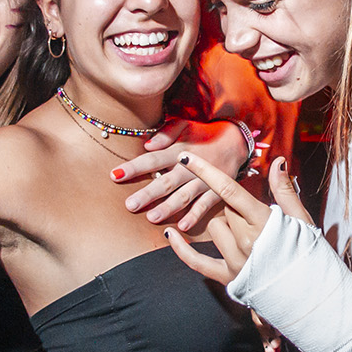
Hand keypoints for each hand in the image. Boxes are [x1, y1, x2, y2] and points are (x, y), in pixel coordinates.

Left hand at [116, 119, 255, 228]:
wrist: (236, 140)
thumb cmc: (204, 134)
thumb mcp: (185, 125)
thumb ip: (166, 133)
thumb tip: (147, 145)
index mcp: (178, 150)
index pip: (152, 160)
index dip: (134, 167)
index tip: (115, 175)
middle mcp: (190, 166)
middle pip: (166, 181)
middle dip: (148, 194)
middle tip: (130, 205)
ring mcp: (204, 180)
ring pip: (184, 196)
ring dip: (168, 207)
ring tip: (152, 217)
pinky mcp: (216, 190)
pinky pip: (205, 205)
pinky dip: (195, 215)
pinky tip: (182, 226)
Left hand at [164, 155, 310, 281]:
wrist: (311, 295)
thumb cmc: (309, 254)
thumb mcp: (301, 219)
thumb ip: (284, 190)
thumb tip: (278, 161)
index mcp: (264, 223)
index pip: (229, 190)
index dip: (205, 171)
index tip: (186, 156)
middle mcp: (246, 241)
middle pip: (225, 208)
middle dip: (235, 206)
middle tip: (255, 215)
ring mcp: (235, 261)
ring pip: (214, 227)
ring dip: (224, 224)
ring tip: (247, 232)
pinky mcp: (228, 278)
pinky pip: (196, 261)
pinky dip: (181, 248)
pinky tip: (170, 234)